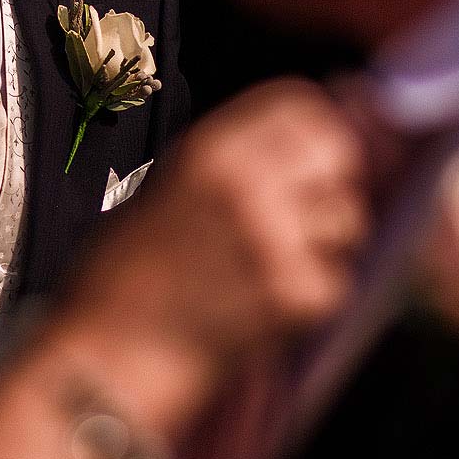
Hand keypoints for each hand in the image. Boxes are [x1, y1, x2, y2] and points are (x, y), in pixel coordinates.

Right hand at [77, 78, 368, 398]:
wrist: (111, 351)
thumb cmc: (128, 275)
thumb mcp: (170, 189)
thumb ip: (235, 163)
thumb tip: (308, 146)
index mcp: (209, 152)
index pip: (302, 107)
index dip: (315, 130)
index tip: (313, 154)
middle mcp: (248, 186)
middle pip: (337, 154)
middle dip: (330, 181)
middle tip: (306, 212)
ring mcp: (275, 240)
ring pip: (347, 219)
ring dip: (325, 242)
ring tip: (274, 265)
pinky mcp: (293, 294)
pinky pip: (337, 281)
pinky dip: (312, 295)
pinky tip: (267, 304)